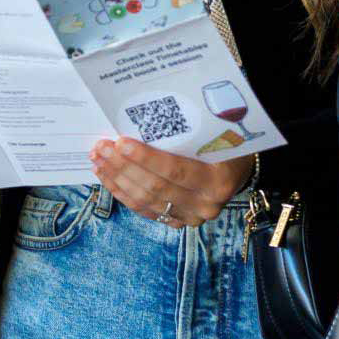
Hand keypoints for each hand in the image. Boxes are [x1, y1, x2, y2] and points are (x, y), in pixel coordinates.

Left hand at [91, 139, 254, 227]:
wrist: (239, 168)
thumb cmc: (226, 143)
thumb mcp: (215, 135)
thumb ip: (187, 133)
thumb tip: (142, 117)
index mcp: (218, 180)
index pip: (175, 170)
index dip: (145, 158)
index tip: (120, 142)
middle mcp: (206, 203)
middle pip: (155, 186)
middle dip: (123, 166)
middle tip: (102, 147)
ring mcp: (192, 217)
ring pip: (146, 200)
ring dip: (117, 179)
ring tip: (98, 159)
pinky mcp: (178, 222)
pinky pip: (145, 210)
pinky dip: (123, 193)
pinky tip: (108, 177)